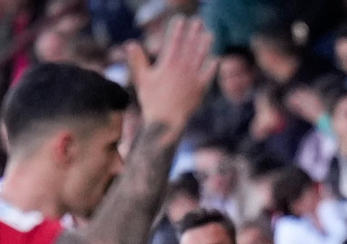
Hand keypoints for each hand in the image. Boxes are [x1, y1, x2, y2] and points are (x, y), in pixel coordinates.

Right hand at [124, 16, 215, 132]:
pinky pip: (208, 75)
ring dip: (205, 45)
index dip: (178, 29)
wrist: (165, 121)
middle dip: (194, 32)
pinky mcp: (200, 89)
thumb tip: (130, 43)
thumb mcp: (142, 79)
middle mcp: (182, 68)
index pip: (174, 41)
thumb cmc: (151, 101)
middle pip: (189, 46)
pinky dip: (212, 66)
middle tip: (198, 21)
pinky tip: (216, 59)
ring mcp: (192, 78)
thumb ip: (137, 60)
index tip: (181, 19)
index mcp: (167, 64)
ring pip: (200, 57)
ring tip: (209, 34)